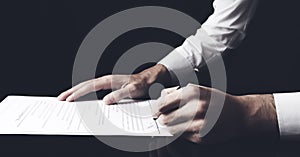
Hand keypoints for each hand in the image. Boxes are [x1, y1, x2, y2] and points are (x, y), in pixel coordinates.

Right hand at [58, 64, 170, 103]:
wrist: (149, 80)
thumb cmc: (142, 85)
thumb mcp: (133, 90)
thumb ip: (120, 95)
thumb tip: (106, 101)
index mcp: (110, 80)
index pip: (89, 86)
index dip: (78, 93)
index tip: (68, 99)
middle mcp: (106, 80)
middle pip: (84, 85)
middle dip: (71, 91)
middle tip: (59, 99)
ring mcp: (107, 83)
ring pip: (87, 86)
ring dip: (76, 91)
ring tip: (65, 98)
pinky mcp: (109, 87)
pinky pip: (93, 89)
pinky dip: (84, 93)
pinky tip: (81, 98)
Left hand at [155, 84, 278, 143]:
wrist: (239, 115)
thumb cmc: (217, 101)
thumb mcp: (198, 90)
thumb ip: (178, 93)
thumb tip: (161, 99)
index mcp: (192, 93)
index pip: (164, 103)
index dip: (157, 108)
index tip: (156, 111)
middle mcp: (195, 107)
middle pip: (166, 118)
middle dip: (162, 119)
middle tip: (163, 118)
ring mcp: (198, 124)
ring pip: (172, 129)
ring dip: (171, 126)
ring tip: (178, 122)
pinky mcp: (201, 137)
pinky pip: (182, 136)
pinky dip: (182, 132)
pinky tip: (190, 126)